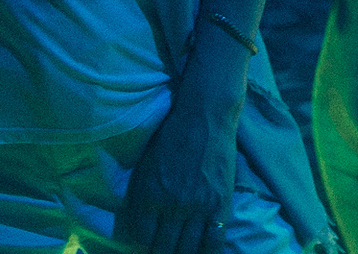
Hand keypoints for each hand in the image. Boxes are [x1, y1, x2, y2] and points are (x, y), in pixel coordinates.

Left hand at [119, 97, 237, 253]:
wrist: (203, 117)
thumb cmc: (171, 136)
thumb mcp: (145, 164)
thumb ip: (140, 195)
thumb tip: (137, 223)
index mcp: (149, 194)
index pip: (141, 237)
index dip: (142, 246)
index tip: (146, 247)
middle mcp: (171, 205)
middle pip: (163, 248)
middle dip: (160, 253)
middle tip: (161, 251)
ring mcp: (198, 207)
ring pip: (188, 249)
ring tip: (180, 252)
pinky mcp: (220, 205)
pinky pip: (214, 242)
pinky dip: (207, 253)